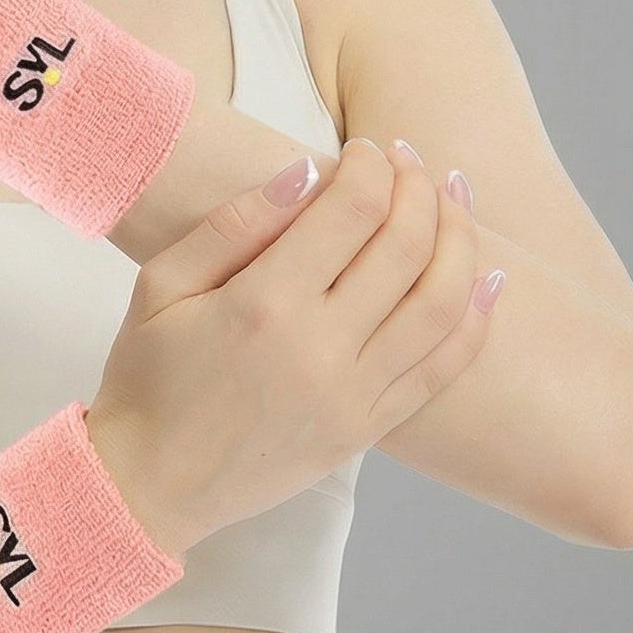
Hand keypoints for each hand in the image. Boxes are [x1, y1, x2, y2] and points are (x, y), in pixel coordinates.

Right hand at [87, 137, 500, 552]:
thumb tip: (308, 170)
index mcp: (264, 304)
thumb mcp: (161, 285)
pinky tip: (486, 279)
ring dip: (459, 239)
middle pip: (407, 245)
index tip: (363, 147)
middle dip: (419, 186)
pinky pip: (442, 368)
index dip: (369, 164)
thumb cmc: (146, 378)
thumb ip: (234, 223)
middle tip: (409, 161)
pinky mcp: (367, 428)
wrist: (148, 485)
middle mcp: (320, 349)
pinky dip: (475, 318)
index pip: (352, 209)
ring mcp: (352, 395)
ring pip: (441, 303)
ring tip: (452, 200)